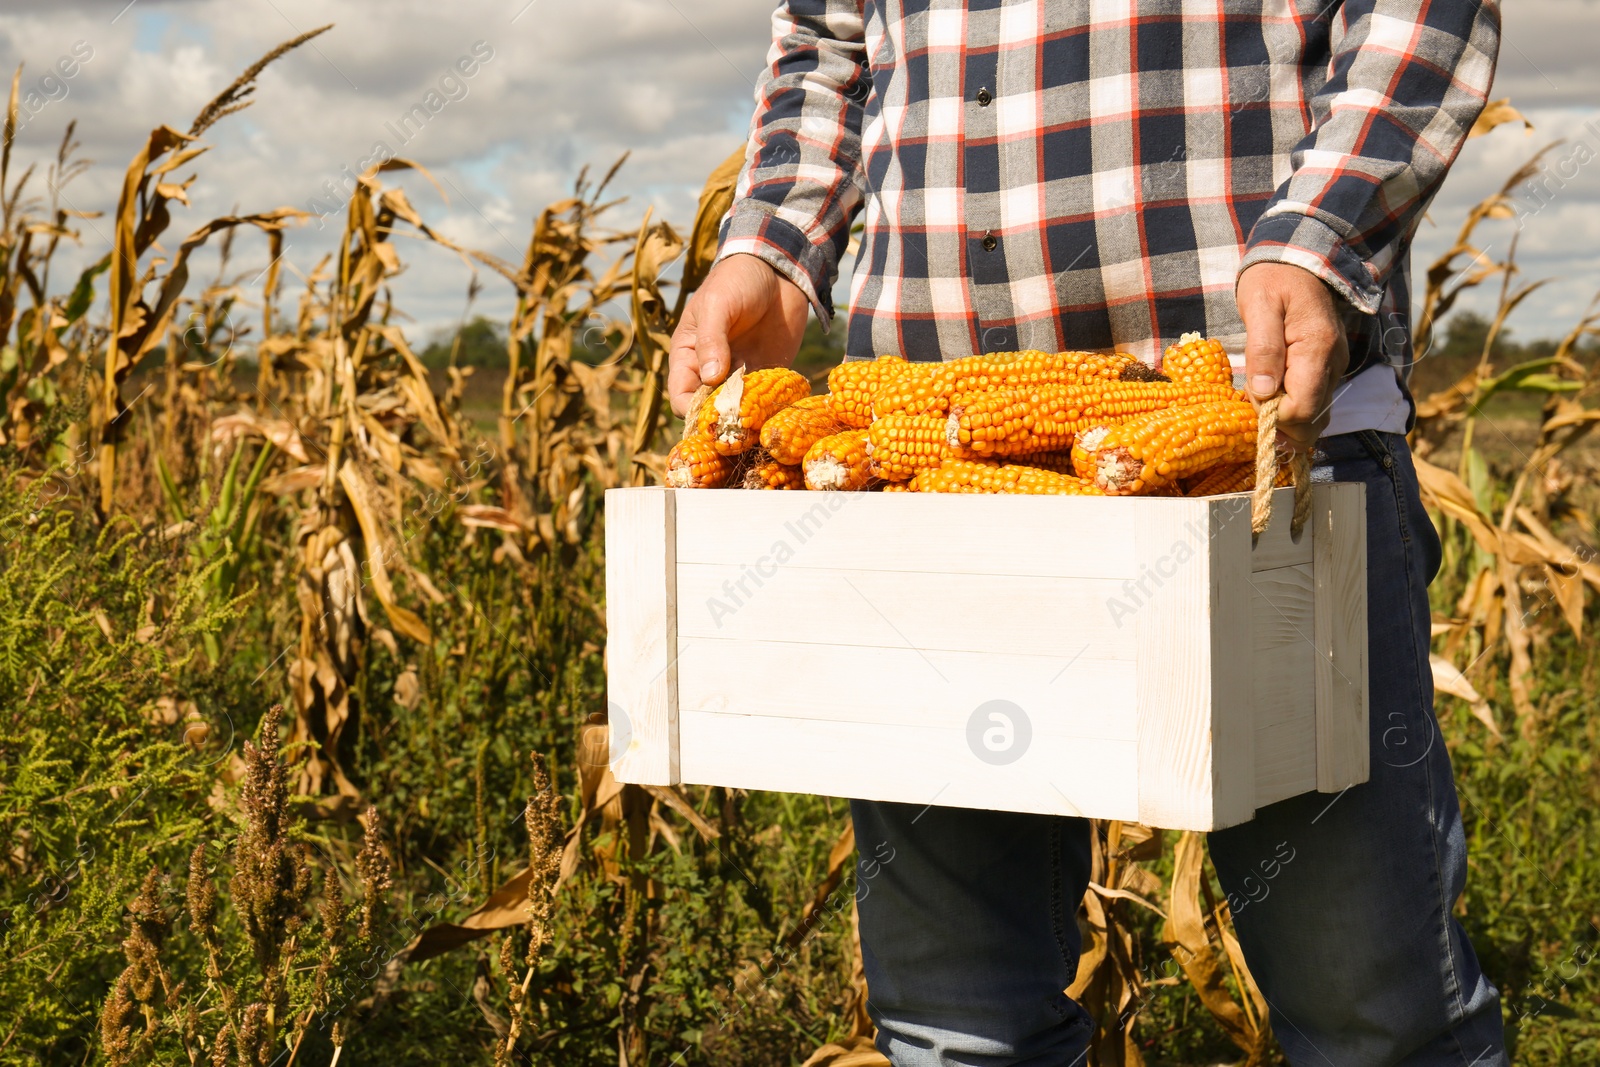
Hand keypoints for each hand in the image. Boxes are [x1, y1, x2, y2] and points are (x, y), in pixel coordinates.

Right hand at [667, 253, 810, 416]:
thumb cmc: (736, 281)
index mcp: (689, 358)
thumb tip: (710, 377)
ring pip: (740, 411)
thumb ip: (711, 339)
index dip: (693, 412)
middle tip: (743, 424)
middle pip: (711, 411)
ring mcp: (742, 376)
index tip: (713, 417)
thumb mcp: (717, 305)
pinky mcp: (769, 375)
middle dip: (724, 421)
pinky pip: (768, 401)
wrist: (777, 269)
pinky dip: (772, 407)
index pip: (682, 397)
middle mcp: (712, 373)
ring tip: (764, 417)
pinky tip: (781, 406)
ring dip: (750, 418)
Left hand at [1237, 262, 1349, 450]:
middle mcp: (1334, 363)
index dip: (1274, 416)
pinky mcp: (1327, 370)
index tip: (1252, 398)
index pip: (1303, 407)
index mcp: (1318, 347)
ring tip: (1259, 399)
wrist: (1297, 262)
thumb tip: (1265, 392)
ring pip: (1315, 416)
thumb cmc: (1273, 280)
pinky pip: (1313, 403)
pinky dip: (1292, 410)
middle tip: (1253, 405)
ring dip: (1286, 421)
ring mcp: (1334, 368)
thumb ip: (1263, 349)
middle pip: (1313, 419)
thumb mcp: (1259, 306)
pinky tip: (1271, 396)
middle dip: (1281, 425)